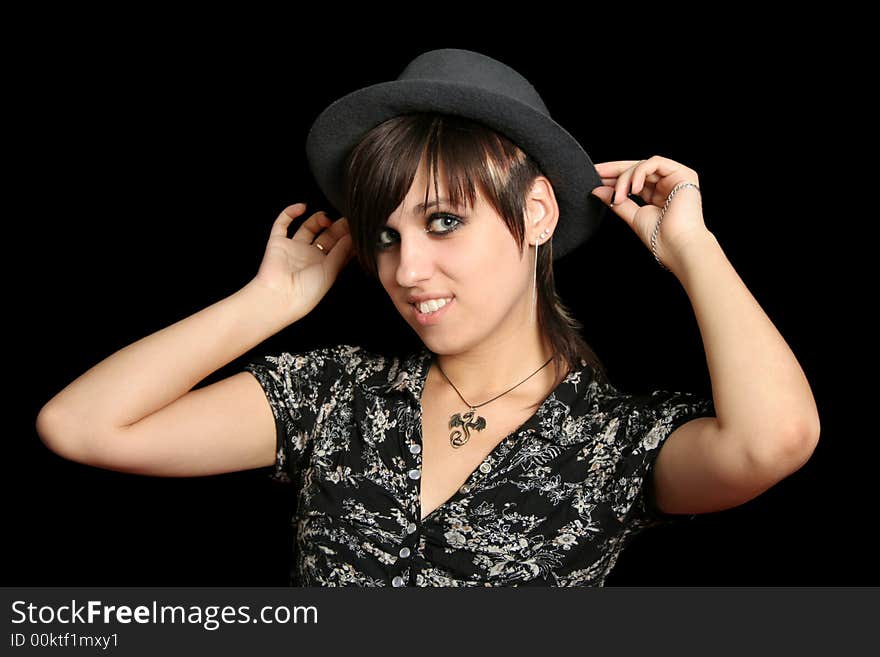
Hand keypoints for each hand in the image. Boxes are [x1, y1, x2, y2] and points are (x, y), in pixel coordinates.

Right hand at [248, 203, 354, 320]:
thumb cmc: (305, 293)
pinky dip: (290, 212)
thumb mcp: (331, 271)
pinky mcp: (278, 242)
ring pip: (307, 227)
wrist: (280, 297)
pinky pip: (282, 223)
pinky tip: (302, 207)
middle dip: (336, 227)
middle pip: (326, 236)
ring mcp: (293, 249)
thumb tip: (352, 236)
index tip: (356, 227)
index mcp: (324, 267)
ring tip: (326, 217)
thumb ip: (341, 252)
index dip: (347, 237)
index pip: (339, 247)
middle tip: (345, 218)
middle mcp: (309, 257)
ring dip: (317, 219)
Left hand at [590, 155, 708, 268]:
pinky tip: (633, 189)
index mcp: (657, 195)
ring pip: (643, 165)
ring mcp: (676, 178)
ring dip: (625, 178)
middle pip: (638, 169)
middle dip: (615, 170)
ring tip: (619, 196)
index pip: (634, 179)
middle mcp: (667, 185)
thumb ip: (617, 201)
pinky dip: (639, 173)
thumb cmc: (661, 238)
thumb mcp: (632, 215)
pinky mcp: (683, 174)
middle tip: (597, 172)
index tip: (595, 176)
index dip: (614, 176)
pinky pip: (655, 162)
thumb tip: (598, 190)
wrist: (677, 245)